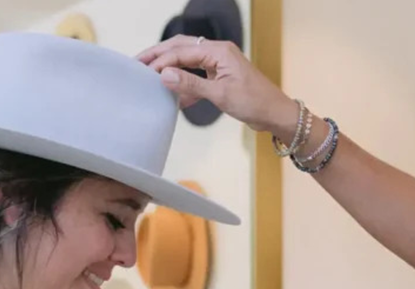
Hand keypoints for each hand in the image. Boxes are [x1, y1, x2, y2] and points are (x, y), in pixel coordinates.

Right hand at [137, 36, 298, 138]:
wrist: (276, 114)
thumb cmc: (255, 103)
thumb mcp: (221, 94)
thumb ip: (191, 85)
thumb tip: (164, 75)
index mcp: (219, 51)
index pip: (182, 51)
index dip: (161, 60)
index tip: (143, 72)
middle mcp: (218, 53)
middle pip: (181, 48)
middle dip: (159, 55)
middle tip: (137, 63)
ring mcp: (219, 64)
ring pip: (187, 61)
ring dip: (169, 68)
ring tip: (149, 76)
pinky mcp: (221, 77)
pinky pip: (197, 75)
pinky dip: (184, 84)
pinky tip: (174, 97)